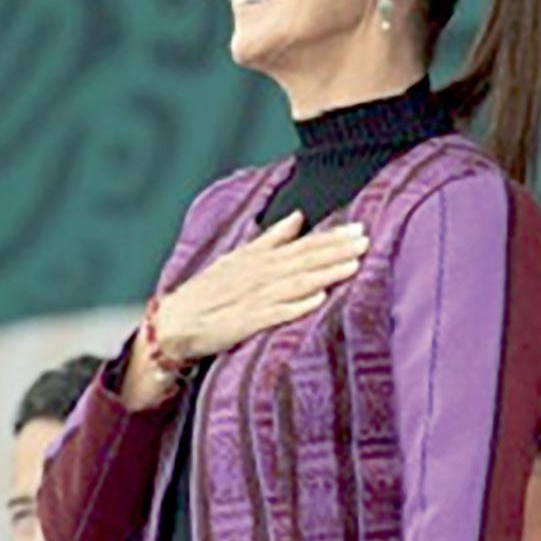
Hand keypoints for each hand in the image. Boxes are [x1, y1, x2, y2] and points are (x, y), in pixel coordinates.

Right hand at [154, 214, 365, 364]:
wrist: (174, 322)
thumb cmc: (209, 291)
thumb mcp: (239, 257)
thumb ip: (271, 239)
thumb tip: (298, 218)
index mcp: (259, 258)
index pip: (302, 245)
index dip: (331, 238)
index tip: (359, 229)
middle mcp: (259, 274)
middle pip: (304, 260)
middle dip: (336, 250)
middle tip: (366, 240)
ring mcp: (252, 298)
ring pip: (295, 283)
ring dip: (324, 274)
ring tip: (352, 266)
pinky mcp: (245, 322)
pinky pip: (275, 313)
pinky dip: (297, 306)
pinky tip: (318, 300)